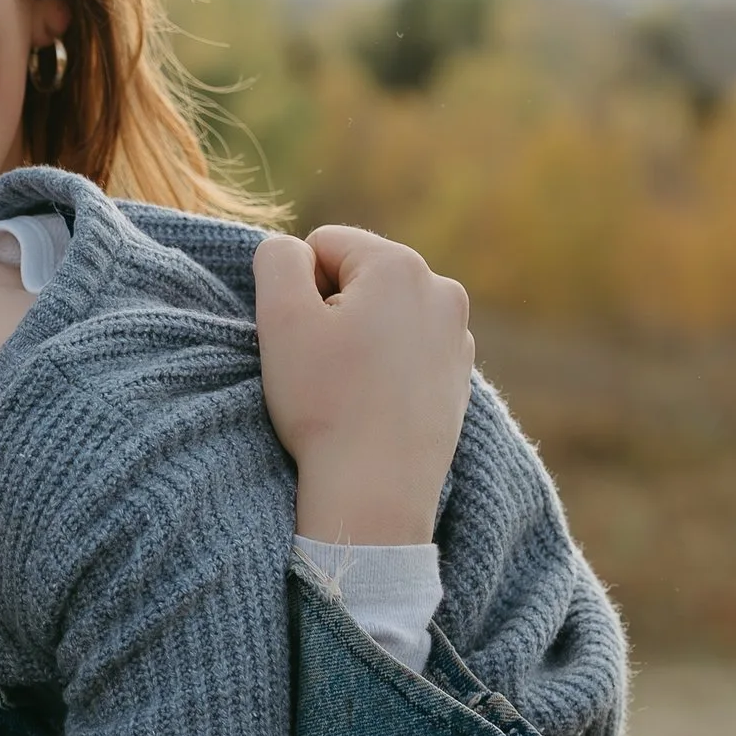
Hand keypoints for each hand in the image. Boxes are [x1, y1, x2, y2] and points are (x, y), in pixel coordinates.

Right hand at [254, 226, 472, 546]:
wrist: (377, 491)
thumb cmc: (325, 404)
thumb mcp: (280, 318)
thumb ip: (276, 259)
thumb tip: (292, 250)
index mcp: (400, 264)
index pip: (323, 245)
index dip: (298, 290)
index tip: (303, 340)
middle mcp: (441, 289)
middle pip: (359, 277)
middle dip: (333, 311)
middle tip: (324, 368)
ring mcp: (458, 334)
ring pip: (383, 314)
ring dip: (360, 338)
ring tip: (351, 389)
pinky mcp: (459, 373)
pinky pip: (407, 349)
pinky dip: (386, 366)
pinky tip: (375, 404)